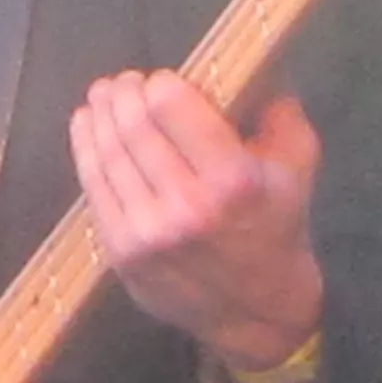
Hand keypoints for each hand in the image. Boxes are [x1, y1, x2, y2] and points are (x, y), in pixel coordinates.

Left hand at [69, 71, 325, 377]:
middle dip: (125, 93)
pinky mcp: (121, 251)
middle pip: (134, 124)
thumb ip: (278, 111)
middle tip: (126, 82)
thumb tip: (251, 65)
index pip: (171, 105)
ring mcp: (148, 231)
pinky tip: (86, 125)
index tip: (163, 81)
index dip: (161, 84)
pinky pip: (93, 185)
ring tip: (102, 95)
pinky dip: (84, 146)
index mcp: (233, 180)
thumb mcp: (297, 167)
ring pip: (108, 151)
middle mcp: (187, 206)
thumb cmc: (278, 231)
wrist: (258, 317)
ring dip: (100, 113)